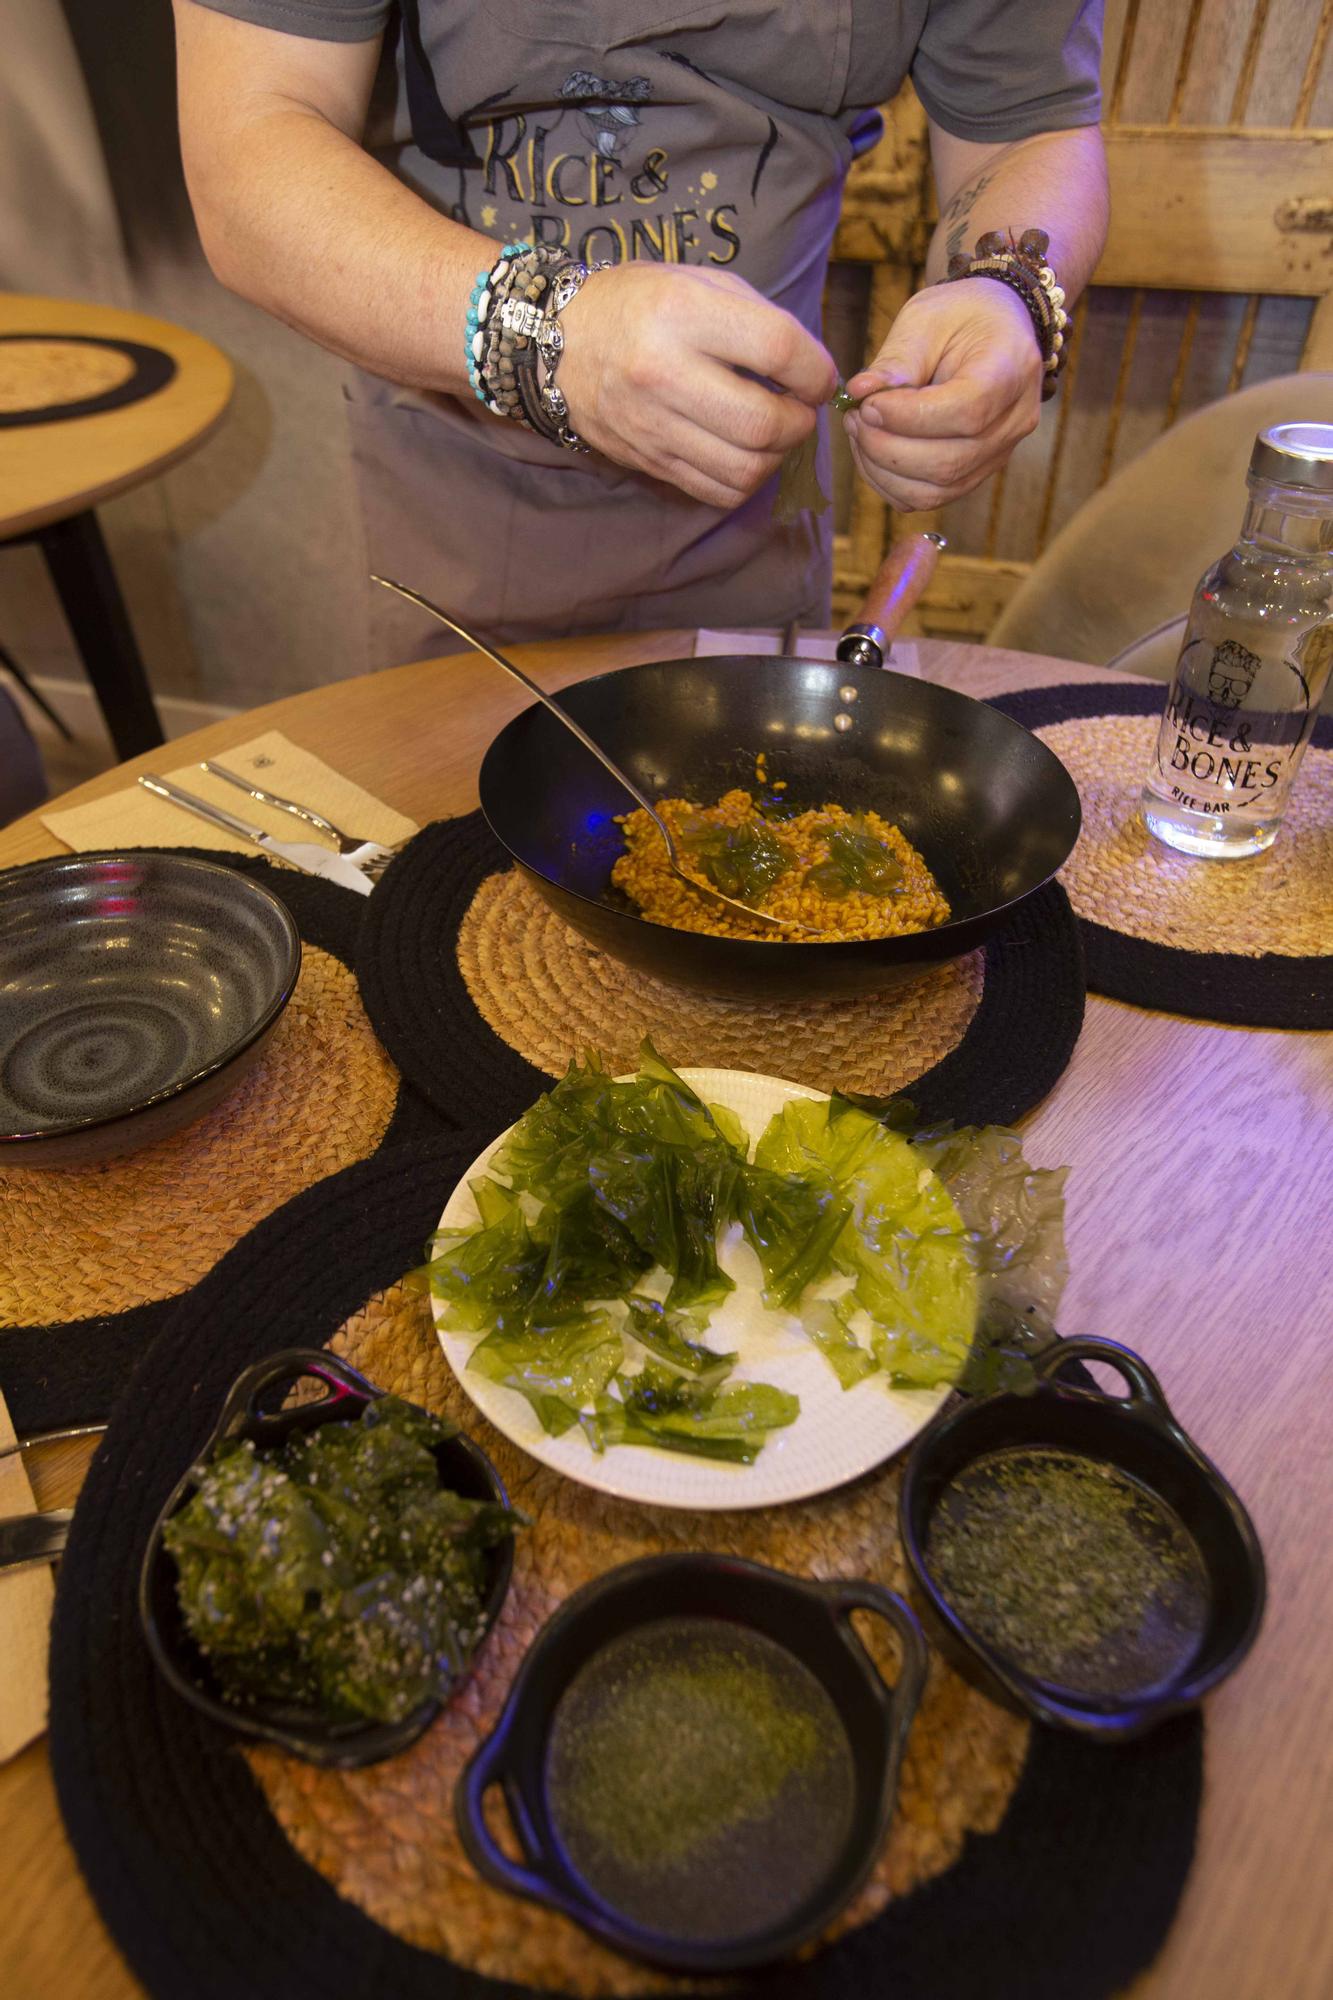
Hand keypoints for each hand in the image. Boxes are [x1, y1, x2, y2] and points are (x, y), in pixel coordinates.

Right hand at [558, 263, 835, 509]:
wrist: (556, 342)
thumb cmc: (640, 305)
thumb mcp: (697, 283)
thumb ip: (759, 321)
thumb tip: (813, 372)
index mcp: (683, 313)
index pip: (779, 350)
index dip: (817, 371)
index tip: (819, 376)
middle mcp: (664, 372)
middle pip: (764, 423)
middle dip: (801, 422)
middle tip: (800, 409)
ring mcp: (652, 424)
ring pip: (745, 468)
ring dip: (777, 456)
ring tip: (775, 432)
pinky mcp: (648, 460)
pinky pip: (717, 491)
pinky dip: (746, 480)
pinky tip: (745, 453)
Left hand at [843, 279, 1041, 511]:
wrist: (996, 328)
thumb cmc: (962, 316)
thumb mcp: (928, 318)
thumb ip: (897, 359)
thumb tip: (859, 392)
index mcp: (1011, 372)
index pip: (965, 414)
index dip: (908, 418)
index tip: (869, 403)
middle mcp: (1014, 422)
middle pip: (947, 463)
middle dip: (886, 448)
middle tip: (855, 417)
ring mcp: (998, 455)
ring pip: (936, 490)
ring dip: (882, 469)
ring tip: (859, 431)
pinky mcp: (975, 474)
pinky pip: (929, 498)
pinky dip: (889, 483)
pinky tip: (871, 451)